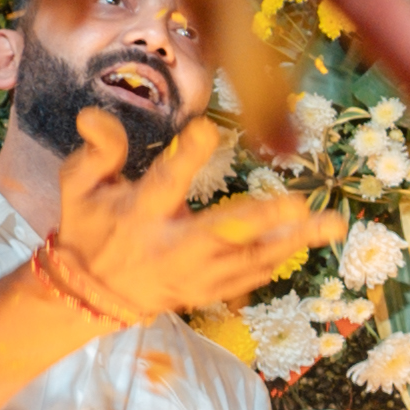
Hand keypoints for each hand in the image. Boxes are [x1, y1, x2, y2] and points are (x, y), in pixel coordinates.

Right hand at [32, 114, 327, 331]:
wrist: (89, 294)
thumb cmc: (90, 228)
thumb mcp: (79, 187)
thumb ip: (96, 151)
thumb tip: (94, 114)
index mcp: (140, 215)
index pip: (164, 182)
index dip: (186, 156)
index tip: (207, 130)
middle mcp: (171, 248)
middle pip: (222, 233)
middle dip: (261, 219)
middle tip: (299, 204)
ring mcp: (193, 276)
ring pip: (248, 261)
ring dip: (291, 242)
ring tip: (331, 224)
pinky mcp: (206, 292)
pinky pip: (248, 279)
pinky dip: (276, 261)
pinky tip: (306, 243)